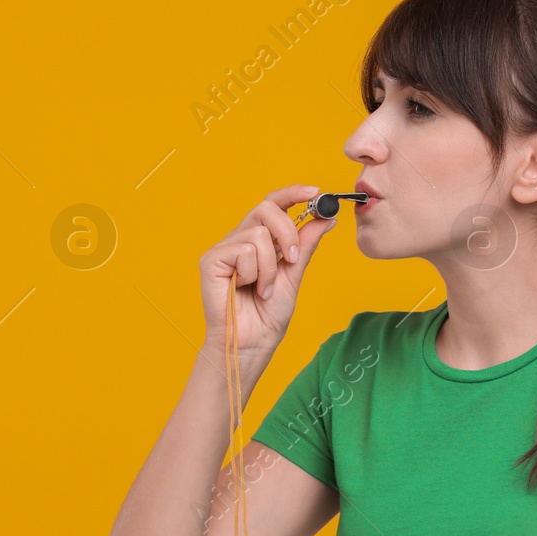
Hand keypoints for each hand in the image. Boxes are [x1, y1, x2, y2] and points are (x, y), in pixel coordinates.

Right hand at [198, 184, 340, 355]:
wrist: (252, 343)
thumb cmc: (268, 315)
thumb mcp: (294, 274)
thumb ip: (304, 245)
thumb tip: (324, 218)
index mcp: (260, 240)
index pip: (274, 205)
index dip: (293, 193)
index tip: (315, 192)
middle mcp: (240, 239)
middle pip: (267, 207)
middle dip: (287, 232)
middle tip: (291, 260)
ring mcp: (224, 248)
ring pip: (258, 234)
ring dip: (270, 267)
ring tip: (264, 289)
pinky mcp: (211, 260)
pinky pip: (243, 250)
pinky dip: (253, 273)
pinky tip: (247, 289)